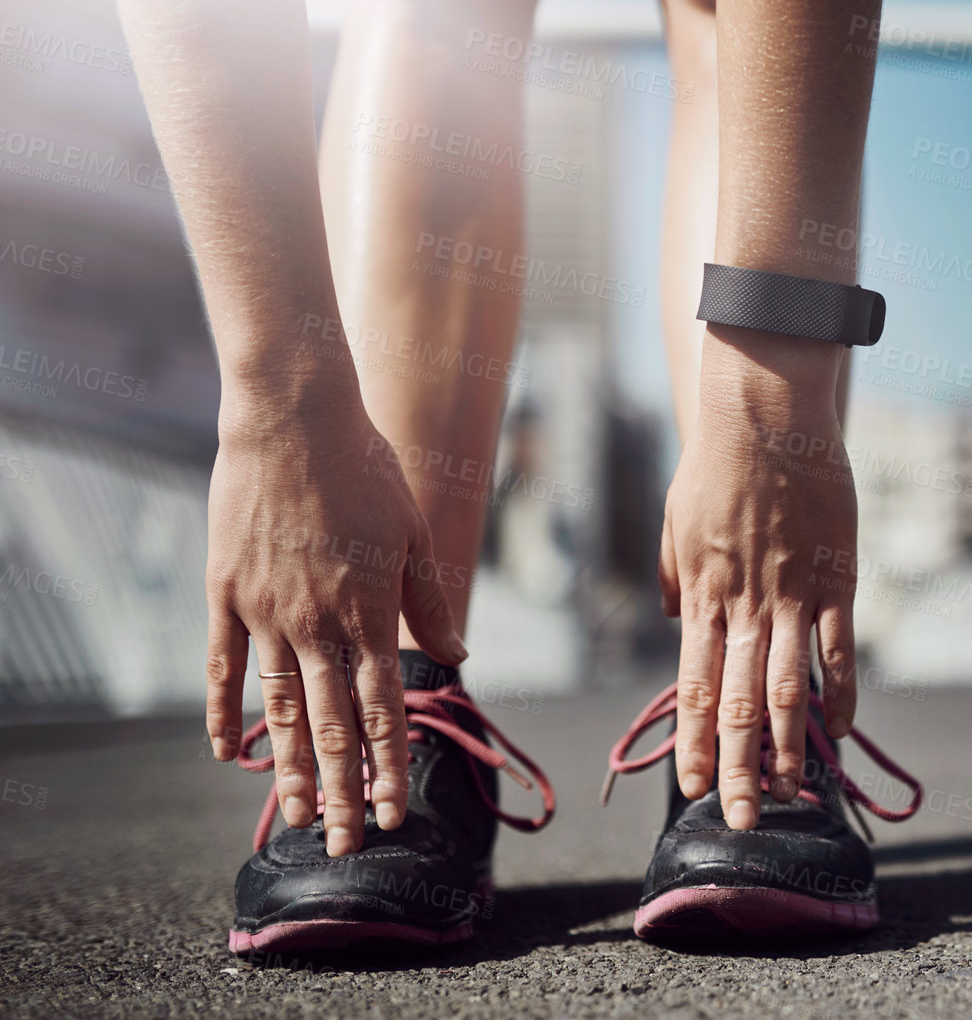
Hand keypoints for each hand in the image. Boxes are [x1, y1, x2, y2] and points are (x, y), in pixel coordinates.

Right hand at [204, 374, 465, 856]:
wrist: (294, 419)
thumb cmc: (367, 470)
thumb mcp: (415, 535)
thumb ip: (431, 605)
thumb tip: (456, 659)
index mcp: (369, 612)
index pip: (383, 709)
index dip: (389, 766)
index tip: (396, 813)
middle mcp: (317, 624)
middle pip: (331, 727)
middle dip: (343, 792)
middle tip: (349, 845)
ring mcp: (265, 613)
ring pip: (278, 709)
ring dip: (289, 769)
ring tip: (296, 818)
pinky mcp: (226, 593)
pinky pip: (222, 667)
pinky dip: (222, 712)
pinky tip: (225, 754)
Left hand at [658, 326, 856, 829]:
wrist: (762, 412)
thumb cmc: (716, 461)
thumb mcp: (676, 520)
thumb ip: (675, 574)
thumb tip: (676, 616)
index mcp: (702, 594)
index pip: (695, 685)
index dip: (695, 741)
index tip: (691, 786)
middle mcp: (744, 605)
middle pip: (738, 702)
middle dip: (735, 766)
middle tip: (737, 818)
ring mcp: (791, 594)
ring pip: (788, 687)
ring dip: (786, 746)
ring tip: (786, 793)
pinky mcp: (834, 577)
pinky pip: (839, 649)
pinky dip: (841, 694)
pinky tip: (841, 733)